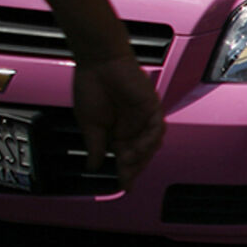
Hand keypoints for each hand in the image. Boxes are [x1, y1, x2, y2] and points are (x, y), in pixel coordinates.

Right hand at [72, 53, 164, 190]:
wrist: (98, 61)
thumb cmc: (91, 86)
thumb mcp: (89, 123)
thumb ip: (94, 145)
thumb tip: (93, 165)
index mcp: (117, 131)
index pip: (125, 157)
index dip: (125, 172)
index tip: (124, 185)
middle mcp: (133, 126)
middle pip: (140, 154)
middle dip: (134, 167)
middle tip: (127, 176)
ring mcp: (144, 116)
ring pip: (151, 143)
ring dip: (142, 155)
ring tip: (129, 161)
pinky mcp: (152, 105)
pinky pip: (157, 126)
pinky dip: (151, 138)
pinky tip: (140, 147)